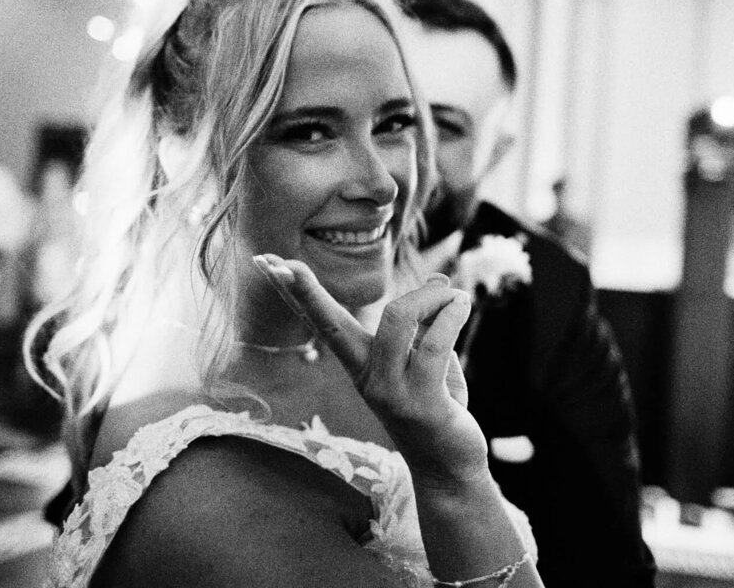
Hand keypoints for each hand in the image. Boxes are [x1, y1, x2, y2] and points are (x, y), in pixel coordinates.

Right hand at [253, 254, 489, 486]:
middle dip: (318, 289)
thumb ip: (428, 321)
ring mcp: (390, 394)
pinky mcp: (422, 405)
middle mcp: (367, 379)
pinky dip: (452, 316)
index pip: (323, 323)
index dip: (298, 293)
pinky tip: (463, 305)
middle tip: (333, 265)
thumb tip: (440, 277)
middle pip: (337, 322)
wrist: (449, 469)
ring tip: (455, 294)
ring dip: (432, 297)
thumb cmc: (437, 407)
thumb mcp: (429, 358)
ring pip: (397, 321)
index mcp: (360, 364)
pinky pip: (434, 345)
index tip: (270, 264)